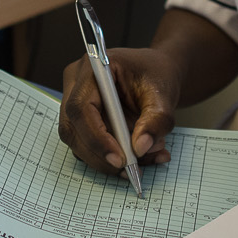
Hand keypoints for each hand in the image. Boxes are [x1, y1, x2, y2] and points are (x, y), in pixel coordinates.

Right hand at [58, 47, 180, 175]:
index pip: (81, 107)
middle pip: (73, 128)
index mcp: (93, 68)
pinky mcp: (81, 120)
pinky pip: (88, 146)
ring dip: (108, 160)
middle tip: (132, 169)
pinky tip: (140, 157)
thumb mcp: (163, 95)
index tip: (120, 159)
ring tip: (145, 159)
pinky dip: (112, 157)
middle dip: (101, 154)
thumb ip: (156, 120)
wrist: (157, 74)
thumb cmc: (157, 75)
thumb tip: (140, 148)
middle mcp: (76, 84)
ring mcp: (74, 102)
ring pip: (79, 142)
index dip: (96, 137)